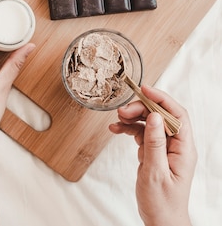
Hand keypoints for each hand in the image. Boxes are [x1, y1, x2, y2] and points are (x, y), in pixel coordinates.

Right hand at [109, 86, 196, 225]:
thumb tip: (156, 117)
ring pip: (150, 123)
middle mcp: (176, 146)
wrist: (160, 221)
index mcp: (184, 149)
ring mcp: (165, 148)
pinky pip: (142, 134)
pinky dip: (129, 129)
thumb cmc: (162, 202)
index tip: (144, 89)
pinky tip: (116, 130)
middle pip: (161, 116)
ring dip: (133, 118)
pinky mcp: (154, 153)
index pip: (177, 115)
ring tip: (117, 121)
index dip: (162, 99)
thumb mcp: (155, 172)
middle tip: (122, 111)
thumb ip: (155, 143)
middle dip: (142, 108)